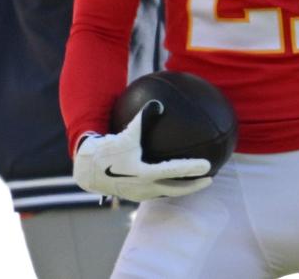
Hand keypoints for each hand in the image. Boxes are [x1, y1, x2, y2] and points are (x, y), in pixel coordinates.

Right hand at [73, 101, 212, 201]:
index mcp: (144, 173)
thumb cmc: (108, 149)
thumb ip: (144, 118)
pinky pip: (158, 191)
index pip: (174, 171)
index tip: (208, 166)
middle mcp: (144, 187)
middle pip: (175, 189)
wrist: (87, 170)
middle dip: (194, 186)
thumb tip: (159, 102)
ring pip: (167, 193)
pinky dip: (169, 185)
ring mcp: (140, 194)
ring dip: (183, 188)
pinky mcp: (136, 195)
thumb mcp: (126, 133)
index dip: (192, 169)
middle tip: (211, 178)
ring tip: (197, 181)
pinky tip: (175, 177)